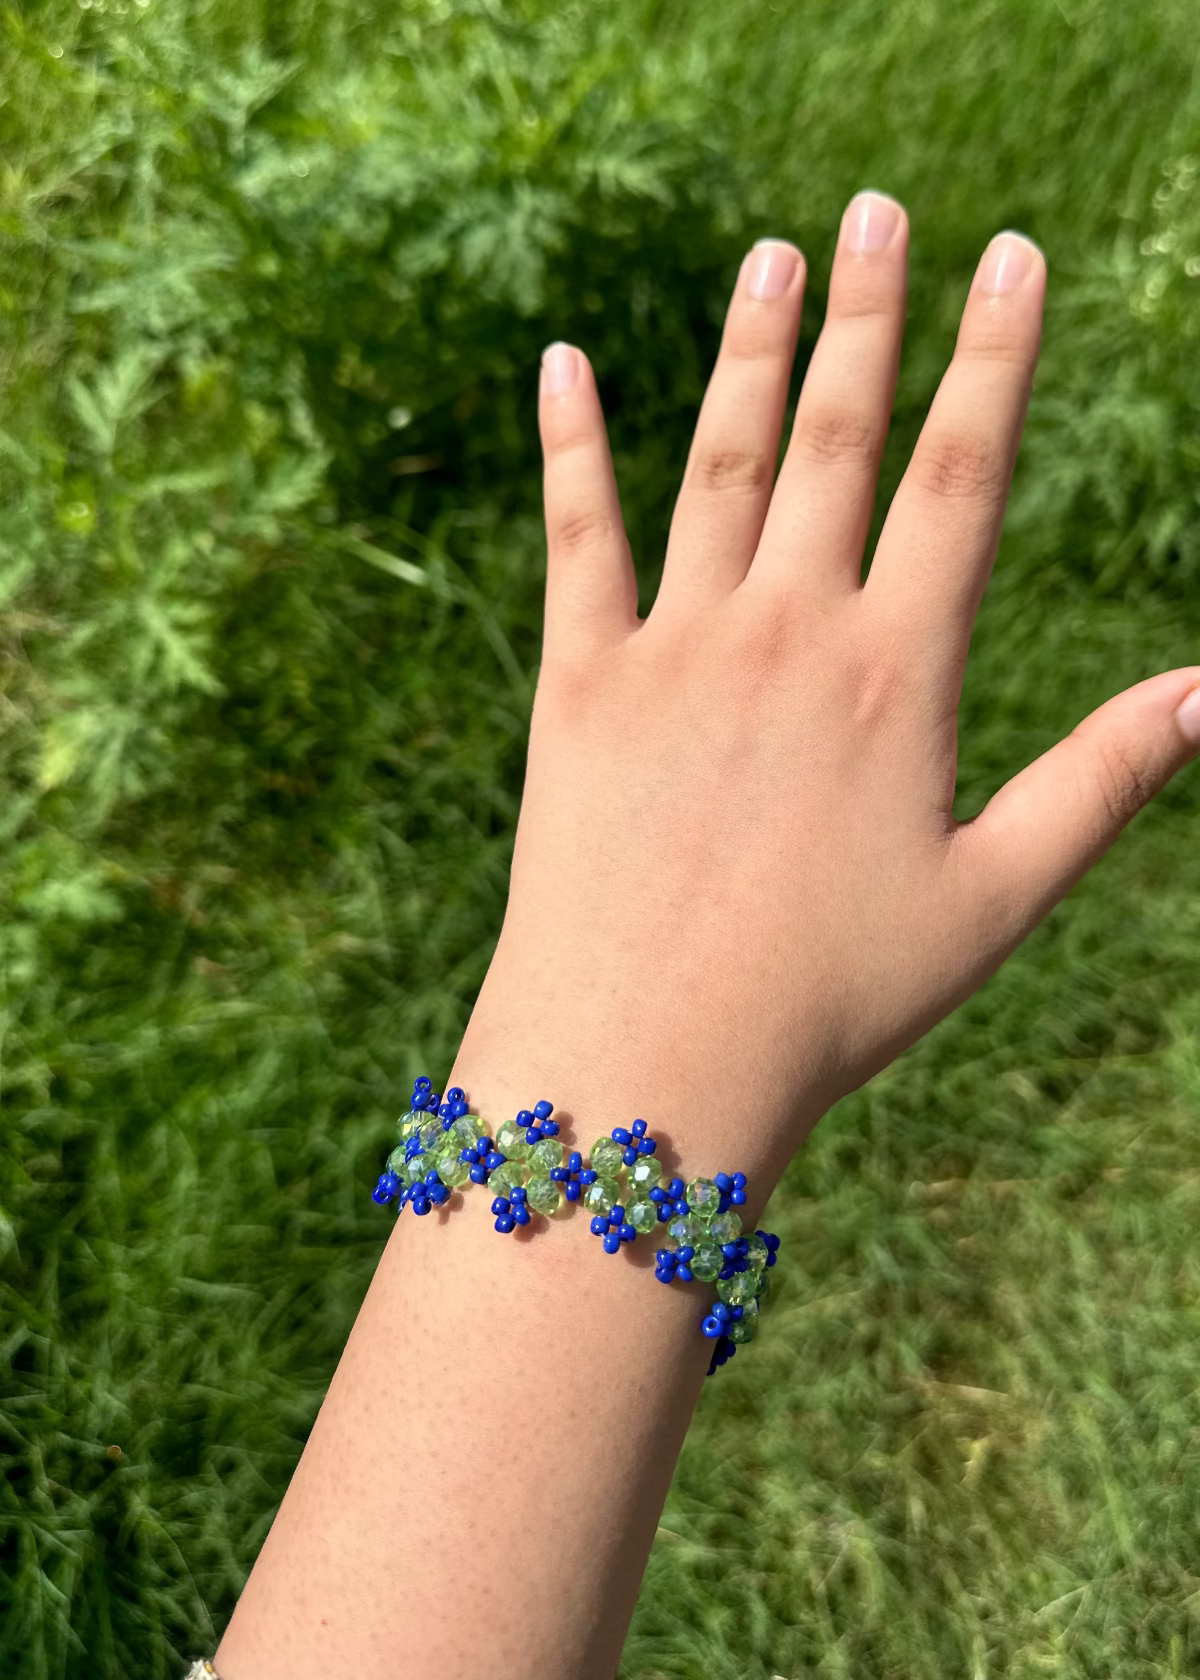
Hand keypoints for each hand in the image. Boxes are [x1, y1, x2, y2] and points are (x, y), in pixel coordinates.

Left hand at [455, 191, 1199, 1185]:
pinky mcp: (578, 683)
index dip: (994, 357)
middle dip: (869, 315)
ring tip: (773, 256)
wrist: (653, 1056)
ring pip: (721, 463)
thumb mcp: (995, 897)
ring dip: (750, 352)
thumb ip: (1103, 780)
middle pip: (841, 437)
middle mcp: (789, 631)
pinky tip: (564, 361)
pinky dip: (571, 445)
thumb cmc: (835, 995)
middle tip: (879, 209)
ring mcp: (677, 647)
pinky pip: (576, 537)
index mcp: (899, 672)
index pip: (962, 474)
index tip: (1010, 256)